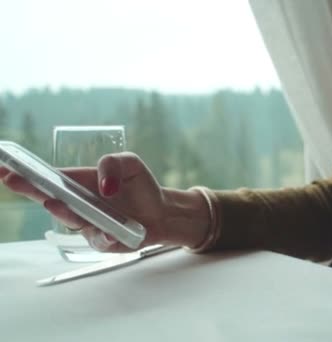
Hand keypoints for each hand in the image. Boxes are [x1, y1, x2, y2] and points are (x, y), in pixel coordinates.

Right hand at [0, 152, 210, 251]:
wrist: (162, 212)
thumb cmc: (140, 187)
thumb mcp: (130, 164)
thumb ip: (113, 163)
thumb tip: (103, 185)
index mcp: (78, 185)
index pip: (48, 179)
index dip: (25, 174)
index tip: (4, 167)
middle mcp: (78, 207)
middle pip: (50, 199)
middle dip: (29, 189)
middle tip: (11, 178)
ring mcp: (89, 226)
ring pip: (73, 221)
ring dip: (63, 213)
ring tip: (53, 201)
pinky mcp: (106, 242)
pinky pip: (101, 240)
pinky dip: (104, 235)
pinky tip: (107, 232)